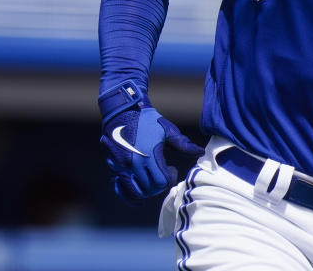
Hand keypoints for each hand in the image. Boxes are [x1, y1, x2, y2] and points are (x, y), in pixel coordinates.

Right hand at [99, 81, 203, 204]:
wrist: (122, 112)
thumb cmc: (147, 120)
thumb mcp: (167, 130)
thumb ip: (183, 144)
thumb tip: (200, 152)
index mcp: (149, 156)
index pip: (162, 182)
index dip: (170, 179)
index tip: (171, 169)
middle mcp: (133, 164)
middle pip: (149, 189)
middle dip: (159, 186)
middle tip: (163, 175)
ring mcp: (121, 167)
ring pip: (135, 192)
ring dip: (146, 192)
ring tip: (152, 184)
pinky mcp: (113, 167)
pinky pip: (119, 189)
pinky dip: (128, 197)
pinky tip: (137, 200)